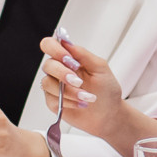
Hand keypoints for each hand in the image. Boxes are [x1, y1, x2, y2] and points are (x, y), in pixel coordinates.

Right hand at [40, 36, 156, 152]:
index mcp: (69, 59)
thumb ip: (82, 54)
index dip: (54, 49)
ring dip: (68, 91)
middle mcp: (59, 70)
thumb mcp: (100, 68)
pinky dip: (68, 102)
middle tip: (79, 82)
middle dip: (63, 73)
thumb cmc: (106, 90)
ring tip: (86, 97)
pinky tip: (81, 104)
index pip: (50, 45)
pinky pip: (52, 99)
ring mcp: (55, 86)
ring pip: (48, 83)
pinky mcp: (53, 102)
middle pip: (47, 65)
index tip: (67, 58)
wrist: (109, 114)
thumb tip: (65, 42)